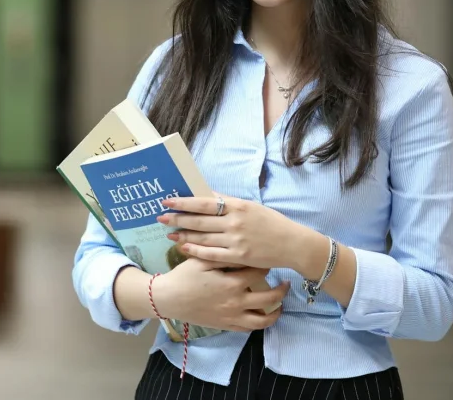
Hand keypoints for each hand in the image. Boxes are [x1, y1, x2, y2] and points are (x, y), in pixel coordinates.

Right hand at [151, 257, 288, 332]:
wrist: (169, 299)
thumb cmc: (184, 276)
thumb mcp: (201, 259)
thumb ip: (222, 253)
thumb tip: (240, 244)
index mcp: (231, 282)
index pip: (259, 271)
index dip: (267, 264)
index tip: (271, 259)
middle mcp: (236, 302)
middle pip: (269, 297)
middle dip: (281, 290)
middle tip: (286, 282)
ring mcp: (232, 316)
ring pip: (263, 320)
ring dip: (276, 312)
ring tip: (281, 304)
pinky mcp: (226, 326)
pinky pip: (249, 329)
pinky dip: (260, 323)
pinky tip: (264, 315)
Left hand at [158, 194, 305, 269]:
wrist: (292, 244)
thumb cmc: (271, 223)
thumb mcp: (251, 207)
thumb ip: (229, 203)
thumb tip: (207, 196)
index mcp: (238, 206)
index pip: (205, 203)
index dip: (184, 202)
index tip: (168, 201)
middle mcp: (235, 222)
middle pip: (200, 220)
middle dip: (178, 218)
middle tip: (160, 217)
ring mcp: (236, 241)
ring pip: (203, 238)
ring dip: (183, 235)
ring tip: (169, 233)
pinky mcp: (238, 257)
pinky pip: (212, 254)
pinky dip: (196, 250)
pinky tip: (184, 247)